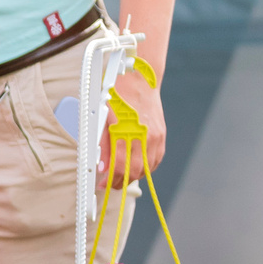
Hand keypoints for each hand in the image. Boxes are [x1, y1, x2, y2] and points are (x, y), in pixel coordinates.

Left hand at [102, 66, 166, 186]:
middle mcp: (143, 134)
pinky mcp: (161, 135)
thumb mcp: (102, 117)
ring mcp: (155, 135)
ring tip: (121, 177)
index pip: (119, 165)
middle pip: (134, 171)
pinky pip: (156, 159)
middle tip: (110, 184)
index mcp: (125, 129)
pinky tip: (137, 168)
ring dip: (133, 177)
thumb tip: (101, 166)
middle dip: (121, 181)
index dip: (110, 179)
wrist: (139, 79)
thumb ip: (102, 144)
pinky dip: (147, 168)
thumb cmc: (116, 94)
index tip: (102, 184)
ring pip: (147, 168)